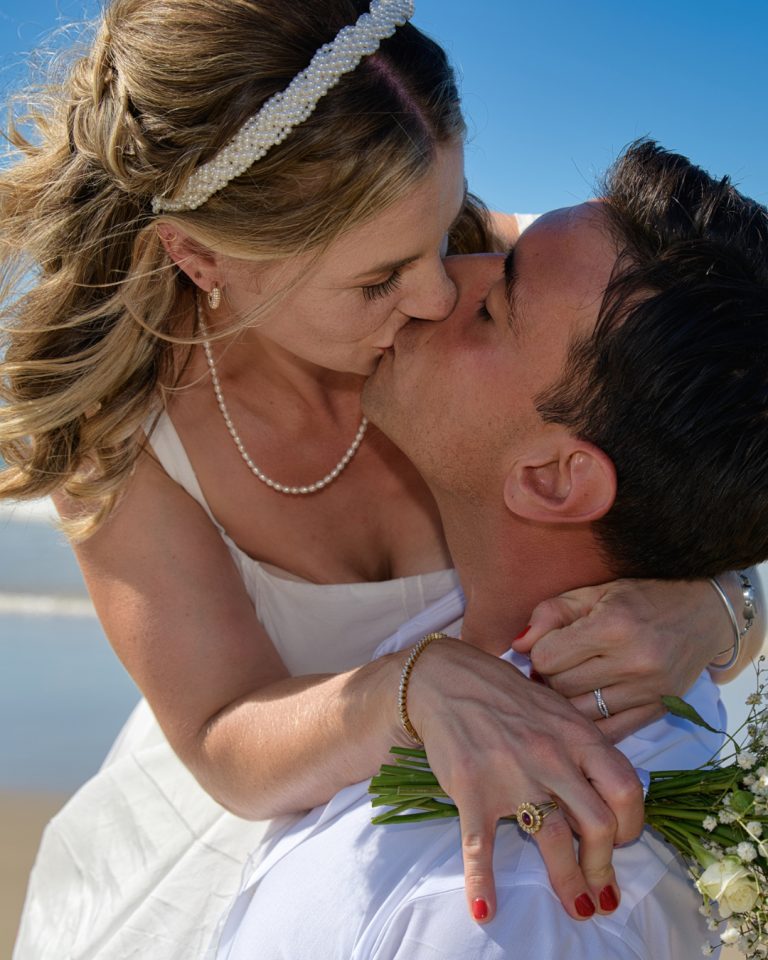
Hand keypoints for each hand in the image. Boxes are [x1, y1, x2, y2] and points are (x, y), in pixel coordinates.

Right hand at [406, 637, 644, 924]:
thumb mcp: (555, 708)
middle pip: (599, 824)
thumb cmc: (504, 695)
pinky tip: (486, 909)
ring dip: (570, 884)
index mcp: (577, 735)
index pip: (626, 789)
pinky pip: (481, 847)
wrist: (444, 679)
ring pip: (553, 839)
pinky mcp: (473, 791)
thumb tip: (610, 788)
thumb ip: (583, 745)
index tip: (622, 841)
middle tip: (603, 888)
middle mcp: (551, 756)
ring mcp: (512, 775)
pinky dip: (482, 884)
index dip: (633, 825)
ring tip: (579, 909)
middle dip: (605, 866)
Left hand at [512, 578, 729, 741]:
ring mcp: (648, 690)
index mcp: (613, 626)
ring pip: (580, 713)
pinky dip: (591, 723)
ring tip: (572, 681)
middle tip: (558, 664)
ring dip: (567, 701)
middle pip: (560, 687)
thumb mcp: (593, 592)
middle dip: (549, 676)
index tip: (547, 644)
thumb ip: (551, 613)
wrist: (704, 613)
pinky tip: (588, 704)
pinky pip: (609, 732)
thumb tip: (517, 645)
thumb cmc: (641, 597)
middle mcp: (632, 661)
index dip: (538, 651)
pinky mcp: (659, 710)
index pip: (547, 657)